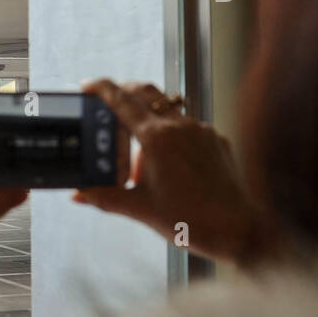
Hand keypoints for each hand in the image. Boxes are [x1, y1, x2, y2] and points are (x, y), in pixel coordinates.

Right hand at [74, 79, 275, 265]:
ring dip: (147, 122)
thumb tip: (78, 195)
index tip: (87, 85)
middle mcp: (180, 127)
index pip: (122, 101)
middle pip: (145, 93)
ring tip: (140, 161)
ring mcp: (201, 131)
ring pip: (166, 112)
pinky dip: (170, 137)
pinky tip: (168, 167)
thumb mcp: (139, 208)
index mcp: (157, 138)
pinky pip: (187, 128)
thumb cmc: (191, 220)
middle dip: (124, 93)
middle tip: (107, 108)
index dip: (101, 88)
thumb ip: (104, 197)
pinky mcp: (216, 141)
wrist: (239, 231)